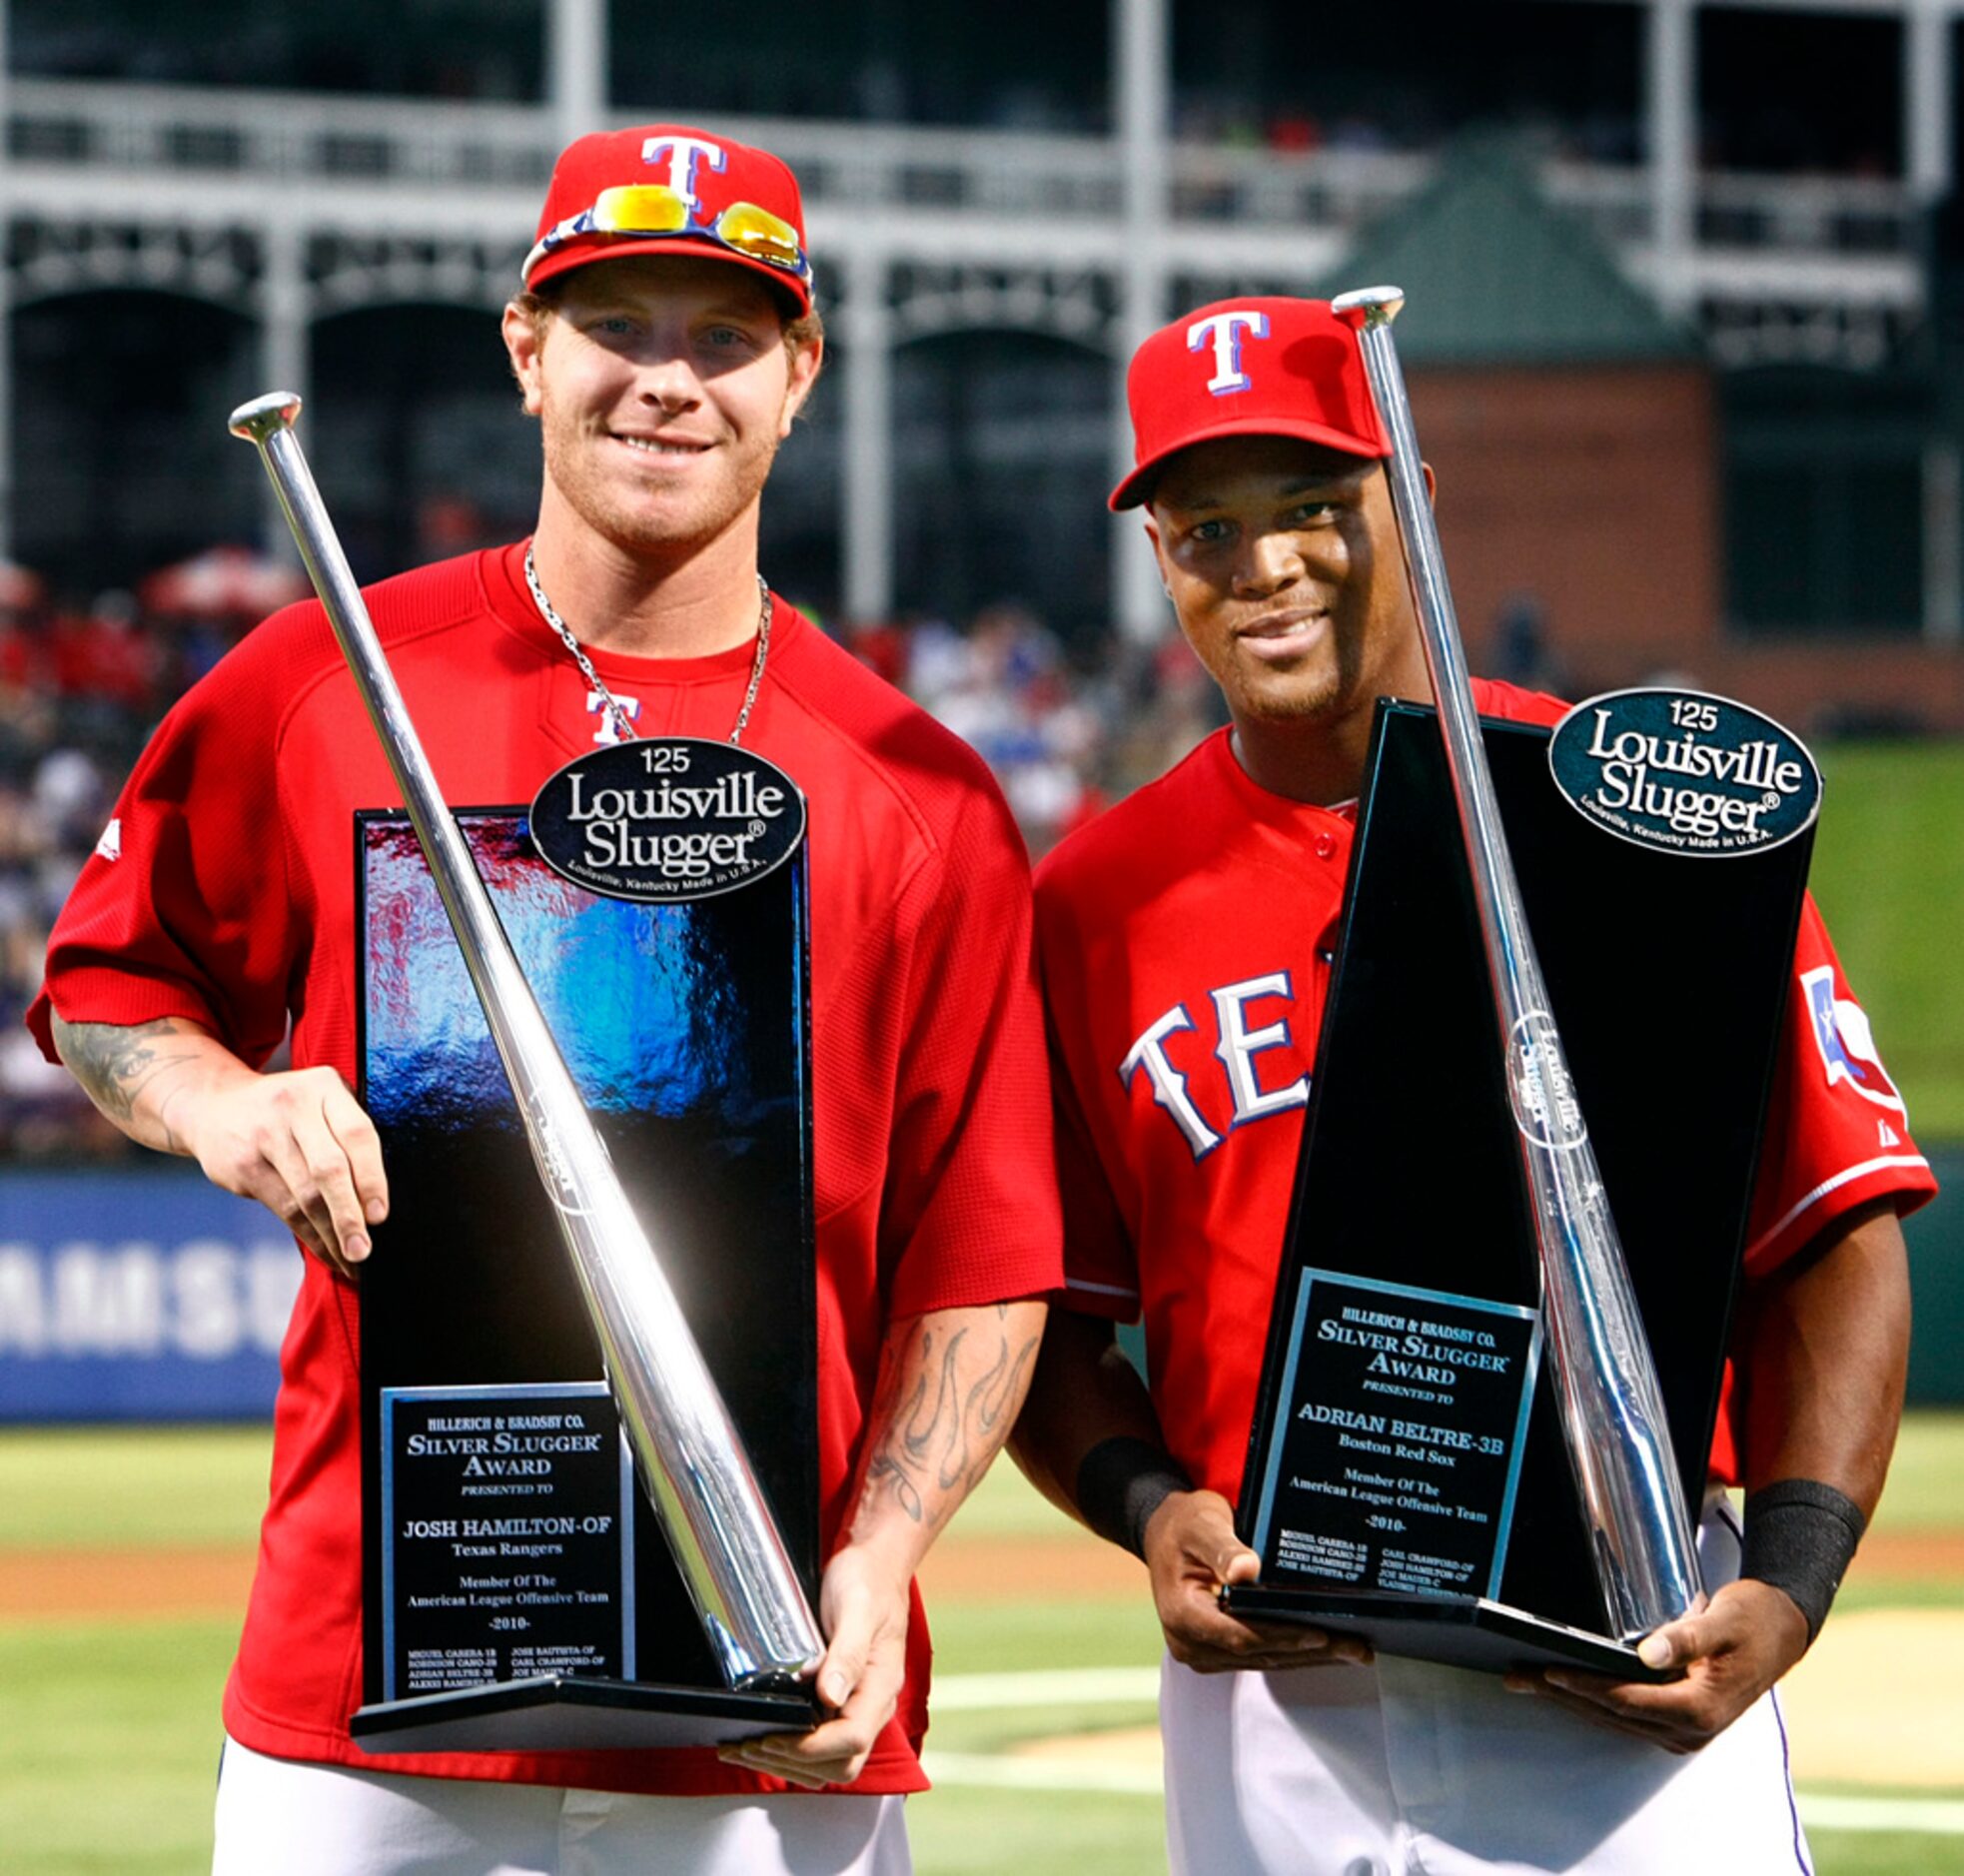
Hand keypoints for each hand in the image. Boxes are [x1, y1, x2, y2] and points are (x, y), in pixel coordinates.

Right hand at [174, 1067, 387, 1279]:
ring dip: (330, 1234)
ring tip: (350, 1259)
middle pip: (329, 1169)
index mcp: (324, 1087)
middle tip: (363, 1250)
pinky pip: (283, 1208)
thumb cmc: (288, 1110)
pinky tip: (325, 1250)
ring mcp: (264, 1137)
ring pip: (304, 1196)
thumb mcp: (320, 1100)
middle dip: (349, 1215)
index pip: (357, 1134)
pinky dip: (308, 1235)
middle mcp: (294, 1108)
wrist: (213, 1104)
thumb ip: (349, 1132)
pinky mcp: (242, 1165)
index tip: (380, 1215)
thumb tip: (379, 1198)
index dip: (371, 1178)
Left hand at [717, 1542, 909, 1788]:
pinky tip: (763, 1738)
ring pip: (829, 1764)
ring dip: (786, 1763)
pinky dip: (790, 1751)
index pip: (852, 1741)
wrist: (877, 1564)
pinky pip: (820, 1745)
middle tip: (750, 1745)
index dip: (810, 1748)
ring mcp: (858, 1706)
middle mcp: (873, 1704)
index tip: (772, 1737)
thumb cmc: (869, 1581)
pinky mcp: (842, 1702)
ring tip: (745, 1748)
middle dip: (792, 1762)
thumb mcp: (858, 1608)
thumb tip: (830, 1698)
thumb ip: (848, 1653)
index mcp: (881, 1686)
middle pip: (840, 1764)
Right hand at [1144, 1489, 1370, 1673]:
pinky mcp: (1218, 1652)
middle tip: (1357, 1646)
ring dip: (1308, 1655)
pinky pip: (1259, 1655)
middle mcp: (1189, 1643)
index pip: (1239, 1635)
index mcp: (1182, 1614)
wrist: (1164, 1533)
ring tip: (1353, 1649)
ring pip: (1263, 1659)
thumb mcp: (1201, 1524)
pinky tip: (1325, 1645)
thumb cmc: (1183, 1524)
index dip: (1282, 1636)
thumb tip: (1247, 1570)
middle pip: (1258, 1652)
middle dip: (1309, 1650)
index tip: (1320, 1633)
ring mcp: (1203, 1652)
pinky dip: (1292, 1649)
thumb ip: (1222, 1547)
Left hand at [1504, 1577, 1809, 1751]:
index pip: (1626, 1700)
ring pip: (1614, 1719)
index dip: (1584, 1685)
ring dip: (1570, 1700)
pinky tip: (1565, 1686)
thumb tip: (1648, 1653)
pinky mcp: (1678, 1723)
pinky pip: (1626, 1717)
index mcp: (1700, 1709)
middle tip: (1516, 1675)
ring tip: (1527, 1680)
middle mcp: (1690, 1730)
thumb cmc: (1752, 1621)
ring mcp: (1684, 1732)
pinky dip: (1593, 1702)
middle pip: (1612, 1713)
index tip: (1548, 1669)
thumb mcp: (1722, 1621)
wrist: (1782, 1631)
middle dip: (1562, 1694)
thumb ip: (1686, 1636)